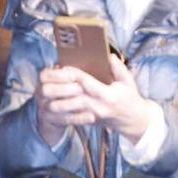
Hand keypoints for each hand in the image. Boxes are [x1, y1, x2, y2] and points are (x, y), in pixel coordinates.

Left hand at [35, 56, 153, 142]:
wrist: (133, 121)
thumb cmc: (130, 98)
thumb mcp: (128, 81)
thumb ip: (119, 68)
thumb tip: (109, 56)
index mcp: (107, 94)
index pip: (86, 82)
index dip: (72, 74)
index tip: (62, 67)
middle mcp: (98, 105)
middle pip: (74, 97)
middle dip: (58, 89)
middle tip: (44, 81)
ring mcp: (93, 115)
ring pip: (70, 110)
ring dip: (55, 102)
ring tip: (44, 94)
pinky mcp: (89, 121)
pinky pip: (72, 118)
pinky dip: (60, 112)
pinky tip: (50, 104)